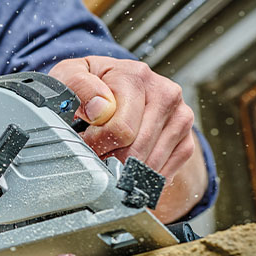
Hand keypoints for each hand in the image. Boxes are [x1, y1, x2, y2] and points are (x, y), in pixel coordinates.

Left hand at [48, 56, 195, 180]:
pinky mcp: (186, 139)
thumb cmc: (87, 87)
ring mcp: (180, 116)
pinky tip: (128, 169)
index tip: (84, 142)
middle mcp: (165, 93)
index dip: (96, 144)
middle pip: (137, 150)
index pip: (121, 129)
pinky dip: (143, 179)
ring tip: (109, 158)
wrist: (109, 92)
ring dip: (125, 171)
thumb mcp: (69, 76)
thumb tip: (101, 109)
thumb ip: (78, 86)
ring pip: (151, 165)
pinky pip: (167, 172)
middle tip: (94, 154)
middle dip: (110, 159)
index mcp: (135, 76)